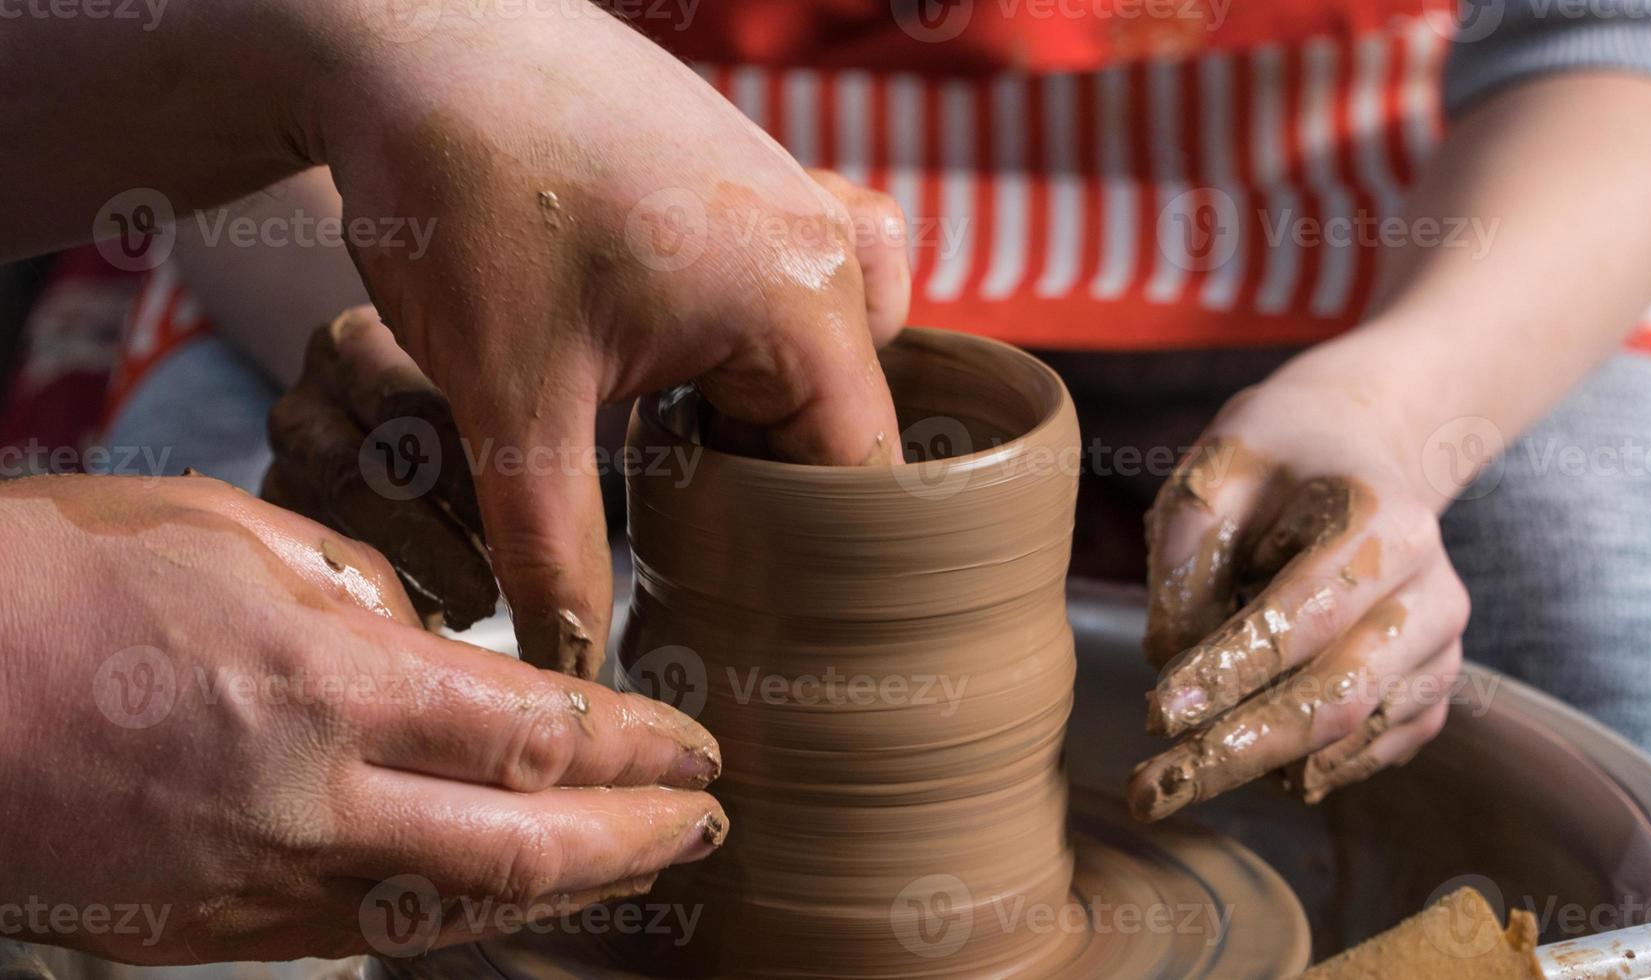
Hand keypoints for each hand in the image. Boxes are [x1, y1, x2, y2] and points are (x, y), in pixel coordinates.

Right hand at [0, 475, 723, 963]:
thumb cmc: (53, 580)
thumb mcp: (229, 530)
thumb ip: (359, 587)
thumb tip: (429, 637)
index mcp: (325, 683)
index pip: (534, 735)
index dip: (636, 749)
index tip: (696, 746)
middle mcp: (309, 800)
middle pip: (525, 849)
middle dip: (636, 839)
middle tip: (707, 821)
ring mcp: (259, 879)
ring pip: (456, 912)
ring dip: (565, 890)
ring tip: (636, 864)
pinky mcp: (213, 925)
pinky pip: (368, 931)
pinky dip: (458, 914)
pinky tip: (501, 890)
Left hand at [301, 3, 908, 673]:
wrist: (415, 38)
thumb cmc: (468, 194)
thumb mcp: (508, 396)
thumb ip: (550, 544)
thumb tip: (575, 663)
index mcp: (801, 299)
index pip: (860, 479)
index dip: (808, 559)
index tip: (743, 605)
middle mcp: (829, 243)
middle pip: (851, 421)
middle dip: (777, 488)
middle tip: (684, 536)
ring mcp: (800, 198)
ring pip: (837, 354)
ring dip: (773, 414)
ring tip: (679, 446)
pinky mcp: (758, 177)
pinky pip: (817, 278)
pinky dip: (779, 335)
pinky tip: (707, 353)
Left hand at [1127, 377, 1468, 820]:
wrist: (1355, 446)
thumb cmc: (1273, 460)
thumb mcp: (1215, 473)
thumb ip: (1189, 557)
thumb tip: (1168, 659)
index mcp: (1383, 520)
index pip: (1301, 617)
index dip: (1228, 672)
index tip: (1156, 715)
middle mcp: (1433, 587)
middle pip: (1335, 694)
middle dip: (1238, 748)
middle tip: (1152, 789)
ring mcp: (1442, 640)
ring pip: (1355, 730)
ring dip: (1262, 765)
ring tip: (1177, 779)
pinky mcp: (1436, 680)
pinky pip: (1379, 746)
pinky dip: (1314, 766)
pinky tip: (1253, 768)